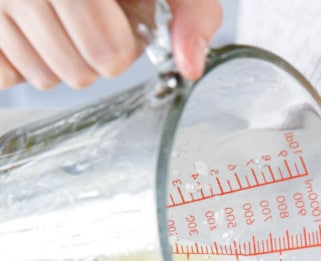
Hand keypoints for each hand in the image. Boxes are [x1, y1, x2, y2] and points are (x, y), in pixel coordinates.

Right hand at [0, 0, 222, 90]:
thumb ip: (190, 12)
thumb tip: (190, 66)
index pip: (108, 49)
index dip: (122, 49)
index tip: (123, 29)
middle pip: (76, 72)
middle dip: (95, 61)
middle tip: (95, 26)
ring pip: (39, 76)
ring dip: (61, 63)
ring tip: (64, 23)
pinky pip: (4, 73)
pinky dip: (22, 62)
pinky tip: (34, 30)